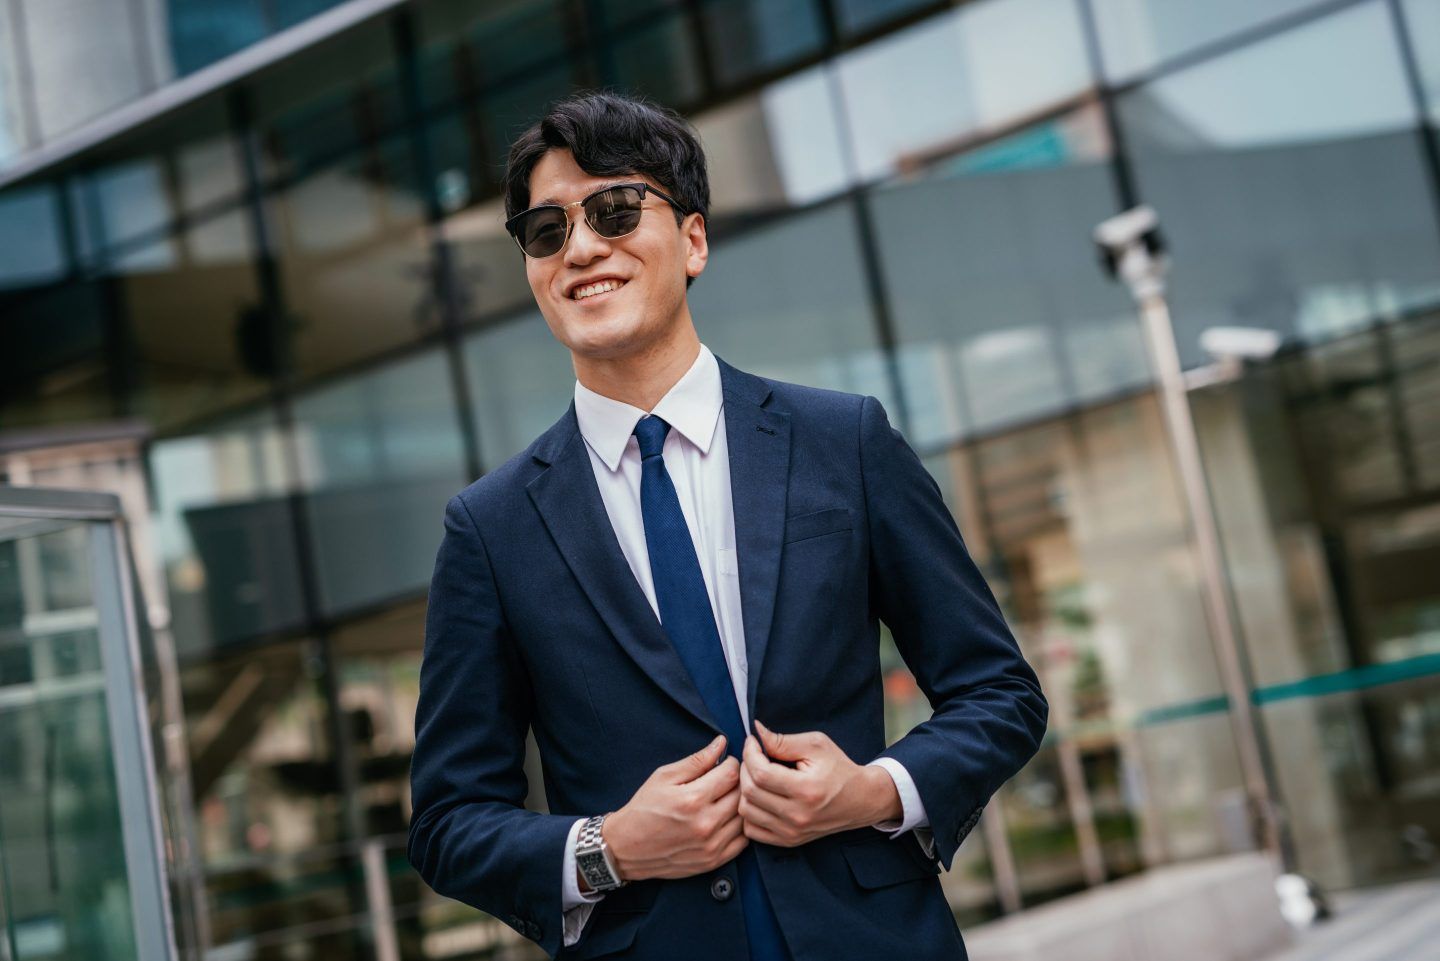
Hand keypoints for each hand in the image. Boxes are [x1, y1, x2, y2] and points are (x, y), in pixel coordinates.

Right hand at [602, 735, 748, 881]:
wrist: (627, 848)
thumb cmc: (644, 808)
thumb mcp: (664, 776)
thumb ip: (697, 760)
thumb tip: (721, 743)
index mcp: (692, 799)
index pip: (731, 773)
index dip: (731, 763)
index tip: (725, 764)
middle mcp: (705, 824)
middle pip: (741, 795)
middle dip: (737, 782)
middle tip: (727, 780)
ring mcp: (711, 845)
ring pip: (744, 817)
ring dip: (740, 804)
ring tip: (726, 799)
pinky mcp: (713, 861)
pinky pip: (743, 841)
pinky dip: (740, 827)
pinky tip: (727, 819)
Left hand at [738, 720, 901, 846]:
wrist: (861, 800)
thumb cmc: (839, 769)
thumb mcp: (816, 745)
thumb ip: (784, 741)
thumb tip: (757, 732)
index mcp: (806, 790)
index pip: (761, 773)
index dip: (750, 754)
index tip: (752, 742)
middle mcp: (797, 815)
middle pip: (750, 792)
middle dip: (745, 768)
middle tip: (753, 756)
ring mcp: (792, 832)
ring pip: (746, 811)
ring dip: (744, 789)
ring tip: (756, 775)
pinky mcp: (789, 840)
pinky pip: (752, 829)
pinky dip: (750, 811)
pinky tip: (759, 796)